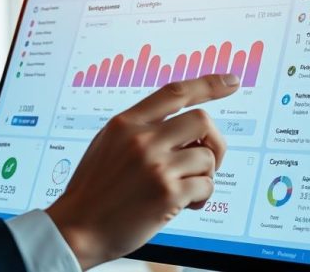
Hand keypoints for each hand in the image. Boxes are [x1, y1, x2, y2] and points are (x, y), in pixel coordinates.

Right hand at [45, 73, 240, 269]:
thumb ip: (139, 129)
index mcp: (125, 122)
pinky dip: (201, 197)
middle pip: (201, 121)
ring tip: (185, 190)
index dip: (208, 84)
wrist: (78, 227)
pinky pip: (206, 186)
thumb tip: (181, 126)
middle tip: (207, 160)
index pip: (175, 93)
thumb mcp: (107, 144)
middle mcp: (142, 139)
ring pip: (207, 157)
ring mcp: (155, 165)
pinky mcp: (167, 193)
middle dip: (213, 140)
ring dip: (204, 176)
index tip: (231, 82)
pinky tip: (184, 204)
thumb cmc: (94, 189)